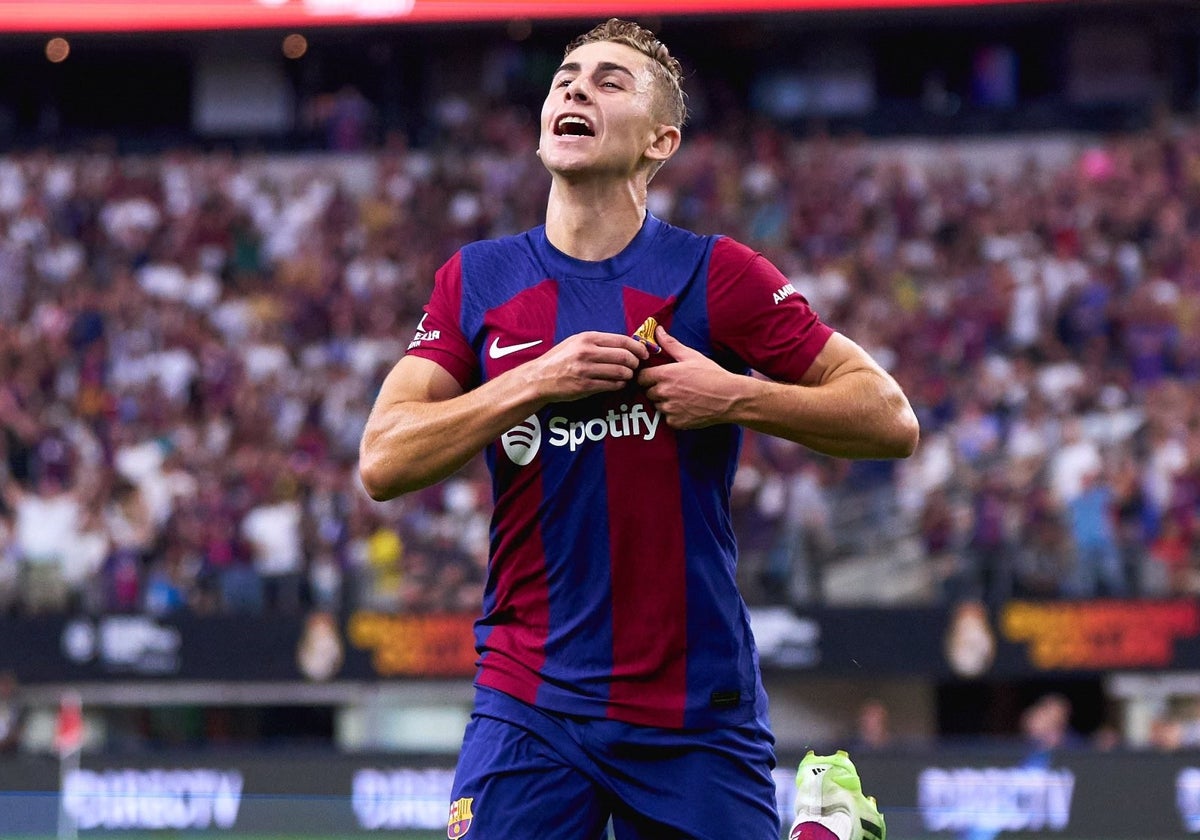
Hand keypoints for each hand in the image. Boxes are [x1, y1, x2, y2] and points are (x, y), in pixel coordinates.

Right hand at [524, 331, 648, 402]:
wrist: (540, 378)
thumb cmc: (560, 359)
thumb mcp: (576, 342)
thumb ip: (599, 342)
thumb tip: (626, 344)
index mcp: (587, 338)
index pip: (622, 340)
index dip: (638, 347)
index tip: (644, 353)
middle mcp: (587, 352)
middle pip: (625, 356)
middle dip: (635, 363)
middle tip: (636, 366)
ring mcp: (586, 370)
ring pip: (621, 372)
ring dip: (628, 375)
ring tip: (627, 376)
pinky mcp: (585, 386)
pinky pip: (612, 385)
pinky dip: (620, 385)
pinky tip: (618, 383)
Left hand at [637, 327, 742, 428]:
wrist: (730, 398)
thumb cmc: (712, 375)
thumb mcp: (692, 356)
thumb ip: (671, 344)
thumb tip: (658, 330)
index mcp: (665, 374)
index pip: (641, 377)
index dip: (646, 376)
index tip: (655, 376)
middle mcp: (664, 392)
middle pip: (648, 392)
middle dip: (656, 389)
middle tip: (673, 386)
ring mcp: (669, 409)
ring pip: (657, 406)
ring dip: (664, 402)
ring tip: (682, 397)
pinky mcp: (676, 422)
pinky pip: (667, 418)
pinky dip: (674, 415)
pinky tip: (687, 408)